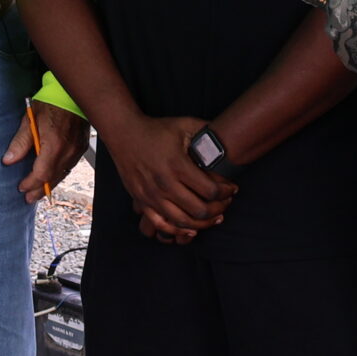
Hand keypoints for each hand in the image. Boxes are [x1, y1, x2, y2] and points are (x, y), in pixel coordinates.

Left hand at [3, 101, 89, 200]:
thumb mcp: (30, 119)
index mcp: (54, 145)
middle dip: (39, 190)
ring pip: (63, 174)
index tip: (21, 187)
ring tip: (38, 191)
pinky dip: (59, 174)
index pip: (41, 174)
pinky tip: (52, 176)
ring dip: (50, 184)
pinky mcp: (81, 147)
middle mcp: (68, 151)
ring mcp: (76, 150)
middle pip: (53, 178)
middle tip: (28, 198)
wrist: (71, 92)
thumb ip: (20, 142)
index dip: (30, 184)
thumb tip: (8, 160)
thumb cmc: (50, 102)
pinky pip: (69, 166)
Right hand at [104, 113, 234, 244]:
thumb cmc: (156, 129)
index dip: (226, 192)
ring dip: (203, 223)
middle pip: (200, 210)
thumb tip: (228, 142)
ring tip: (213, 217)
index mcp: (178, 165)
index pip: (210, 190)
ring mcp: (152, 194)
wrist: (123, 133)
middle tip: (226, 203)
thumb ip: (207, 133)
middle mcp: (165, 183)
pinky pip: (161, 224)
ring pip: (183, 222)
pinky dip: (178, 231)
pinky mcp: (142, 200)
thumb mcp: (184, 124)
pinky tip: (191, 229)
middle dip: (219, 209)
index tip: (232, 188)